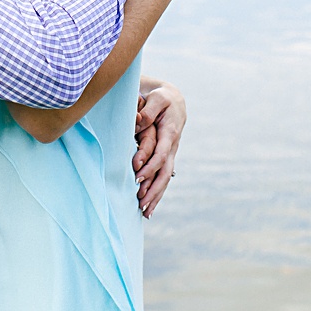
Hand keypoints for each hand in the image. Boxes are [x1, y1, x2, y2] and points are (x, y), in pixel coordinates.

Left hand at [134, 78, 184, 217]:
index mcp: (170, 133)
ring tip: (145, 212)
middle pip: (165, 173)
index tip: (137, 178)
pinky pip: (163, 178)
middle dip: (154, 190)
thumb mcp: (157, 98)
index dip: (149, 167)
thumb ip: (149, 110)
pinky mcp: (166, 158)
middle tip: (141, 204)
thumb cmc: (162, 97)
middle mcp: (172, 147)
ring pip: (165, 179)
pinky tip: (149, 208)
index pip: (160, 155)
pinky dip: (157, 193)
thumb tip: (140, 124)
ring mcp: (170, 154)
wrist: (174, 100)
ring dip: (155, 196)